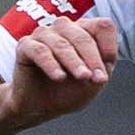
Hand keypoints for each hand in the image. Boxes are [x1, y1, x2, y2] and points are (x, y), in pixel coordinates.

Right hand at [4, 14, 117, 128]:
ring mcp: (44, 34)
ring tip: (82, 77)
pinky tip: (59, 77)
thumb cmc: (68, 91)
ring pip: (62, 43)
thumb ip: (102, 68)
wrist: (39, 107)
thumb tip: (106, 60)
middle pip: (83, 36)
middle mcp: (64, 28)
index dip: (109, 47)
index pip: (103, 26)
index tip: (106, 71)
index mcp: (84, 31)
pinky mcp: (25, 46)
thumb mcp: (92, 82)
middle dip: (92, 59)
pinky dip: (51, 64)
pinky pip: (40, 51)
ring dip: (74, 61)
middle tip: (98, 79)